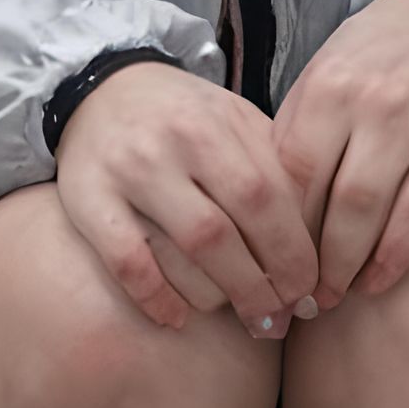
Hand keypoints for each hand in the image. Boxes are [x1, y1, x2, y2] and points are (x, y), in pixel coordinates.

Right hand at [53, 59, 319, 339]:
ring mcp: (128, 171)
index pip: (270, 197)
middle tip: (280, 317)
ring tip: (238, 313)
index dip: (295, 252)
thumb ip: (274, 168)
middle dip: (263, 285)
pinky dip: (157, 297)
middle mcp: (173, 143)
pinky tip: (177, 317)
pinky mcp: (88, 199)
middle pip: (230, 230)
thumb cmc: (186, 119)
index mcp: (218, 122)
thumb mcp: (234, 122)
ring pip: (186, 251)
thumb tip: (321, 244)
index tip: (311, 289)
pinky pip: (128, 263)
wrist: (103, 89)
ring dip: (220, 296)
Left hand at [269, 0, 408, 309]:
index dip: (275, 226)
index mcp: (326, 86)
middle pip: (329, 202)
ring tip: (332, 295)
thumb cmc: (374, 53)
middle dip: (309, 260)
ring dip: (349, 268)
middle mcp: (370, 105)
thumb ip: (296, 131)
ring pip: (373, 215)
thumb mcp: (323, 73)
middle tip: (296, 294)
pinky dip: (397, 257)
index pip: (289, 173)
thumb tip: (265, 209)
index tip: (264, 261)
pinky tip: (378, 279)